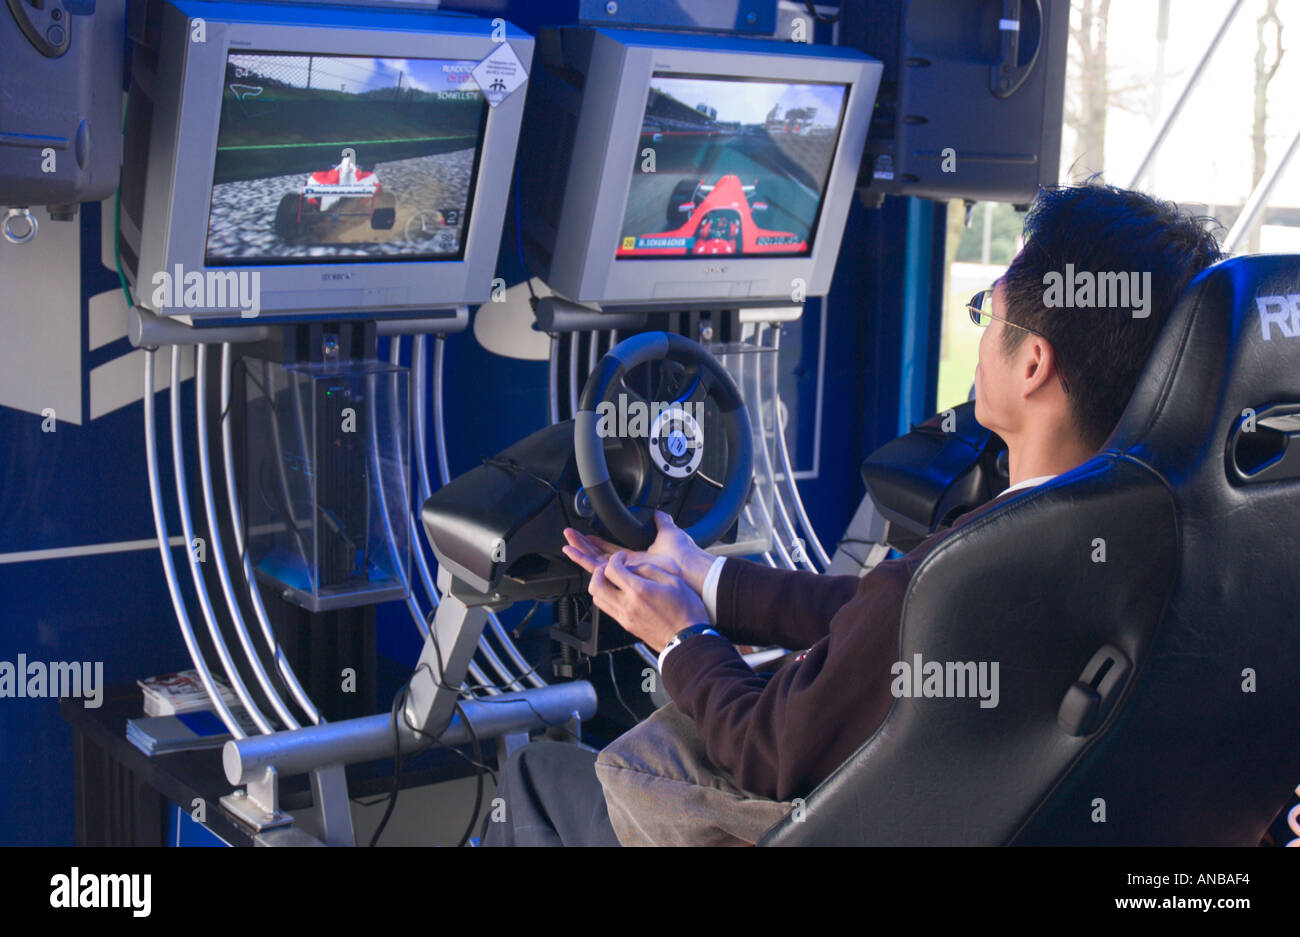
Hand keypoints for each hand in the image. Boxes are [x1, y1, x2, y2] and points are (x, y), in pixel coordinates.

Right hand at [561, 511, 714, 594]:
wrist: (687, 568)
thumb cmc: (683, 555)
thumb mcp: (670, 531)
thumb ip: (662, 522)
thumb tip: (659, 513)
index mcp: (639, 557)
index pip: (613, 549)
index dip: (599, 542)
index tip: (589, 535)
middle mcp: (629, 566)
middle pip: (600, 555)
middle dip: (584, 546)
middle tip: (570, 537)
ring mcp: (624, 570)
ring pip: (595, 561)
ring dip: (580, 551)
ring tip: (566, 543)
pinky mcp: (622, 572)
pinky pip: (598, 566)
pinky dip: (583, 559)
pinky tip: (573, 552)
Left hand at [587, 551, 710, 652]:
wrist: (688, 639)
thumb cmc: (686, 612)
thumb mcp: (673, 581)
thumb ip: (650, 570)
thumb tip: (633, 567)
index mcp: (638, 591)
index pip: (611, 570)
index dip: (615, 558)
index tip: (622, 557)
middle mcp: (627, 605)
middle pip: (595, 586)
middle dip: (599, 572)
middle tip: (610, 567)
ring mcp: (625, 618)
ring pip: (597, 599)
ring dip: (601, 586)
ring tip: (613, 580)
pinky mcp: (626, 626)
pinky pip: (607, 609)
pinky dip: (607, 598)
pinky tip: (621, 594)